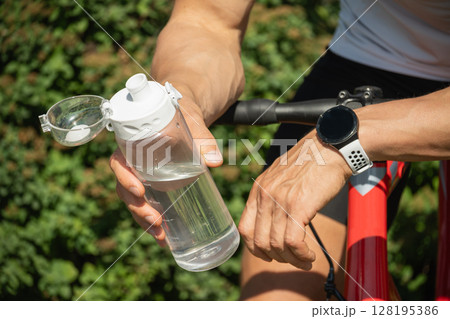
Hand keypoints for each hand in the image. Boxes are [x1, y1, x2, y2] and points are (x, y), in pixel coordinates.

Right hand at [109, 94, 222, 245]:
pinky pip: (147, 203)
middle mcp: (133, 162)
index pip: (119, 162)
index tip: (139, 191)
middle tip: (155, 220)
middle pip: (125, 189)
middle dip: (137, 208)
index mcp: (133, 143)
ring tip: (160, 236)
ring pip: (135, 201)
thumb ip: (203, 137)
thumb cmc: (182, 113)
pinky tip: (165, 237)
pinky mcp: (154, 183)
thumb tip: (215, 161)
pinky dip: (153, 221)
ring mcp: (143, 175)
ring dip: (144, 220)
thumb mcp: (193, 120)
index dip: (124, 179)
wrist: (184, 114)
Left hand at [238, 131, 351, 268]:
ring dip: (292, 259)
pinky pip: (294, 242)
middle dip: (277, 257)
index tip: (269, 255)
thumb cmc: (311, 163)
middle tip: (292, 259)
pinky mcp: (299, 206)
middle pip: (260, 241)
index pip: (244, 229)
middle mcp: (265, 195)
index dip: (255, 248)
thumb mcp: (281, 177)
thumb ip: (272, 197)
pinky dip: (301, 255)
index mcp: (258, 189)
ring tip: (305, 259)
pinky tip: (310, 255)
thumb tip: (273, 224)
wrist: (331, 147)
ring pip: (277, 245)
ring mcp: (280, 201)